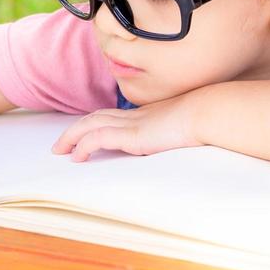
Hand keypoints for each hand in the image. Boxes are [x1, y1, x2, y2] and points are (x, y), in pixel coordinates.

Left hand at [52, 93, 205, 161]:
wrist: (210, 113)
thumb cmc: (206, 120)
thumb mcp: (188, 127)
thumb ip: (178, 134)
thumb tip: (183, 142)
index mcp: (146, 115)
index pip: (113, 116)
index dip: (96, 123)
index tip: (85, 135)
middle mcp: (134, 116)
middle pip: (95, 117)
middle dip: (75, 129)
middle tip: (60, 144)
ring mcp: (131, 124)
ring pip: (89, 125)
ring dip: (71, 137)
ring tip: (60, 151)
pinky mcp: (132, 135)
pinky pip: (98, 138)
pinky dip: (83, 146)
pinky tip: (77, 157)